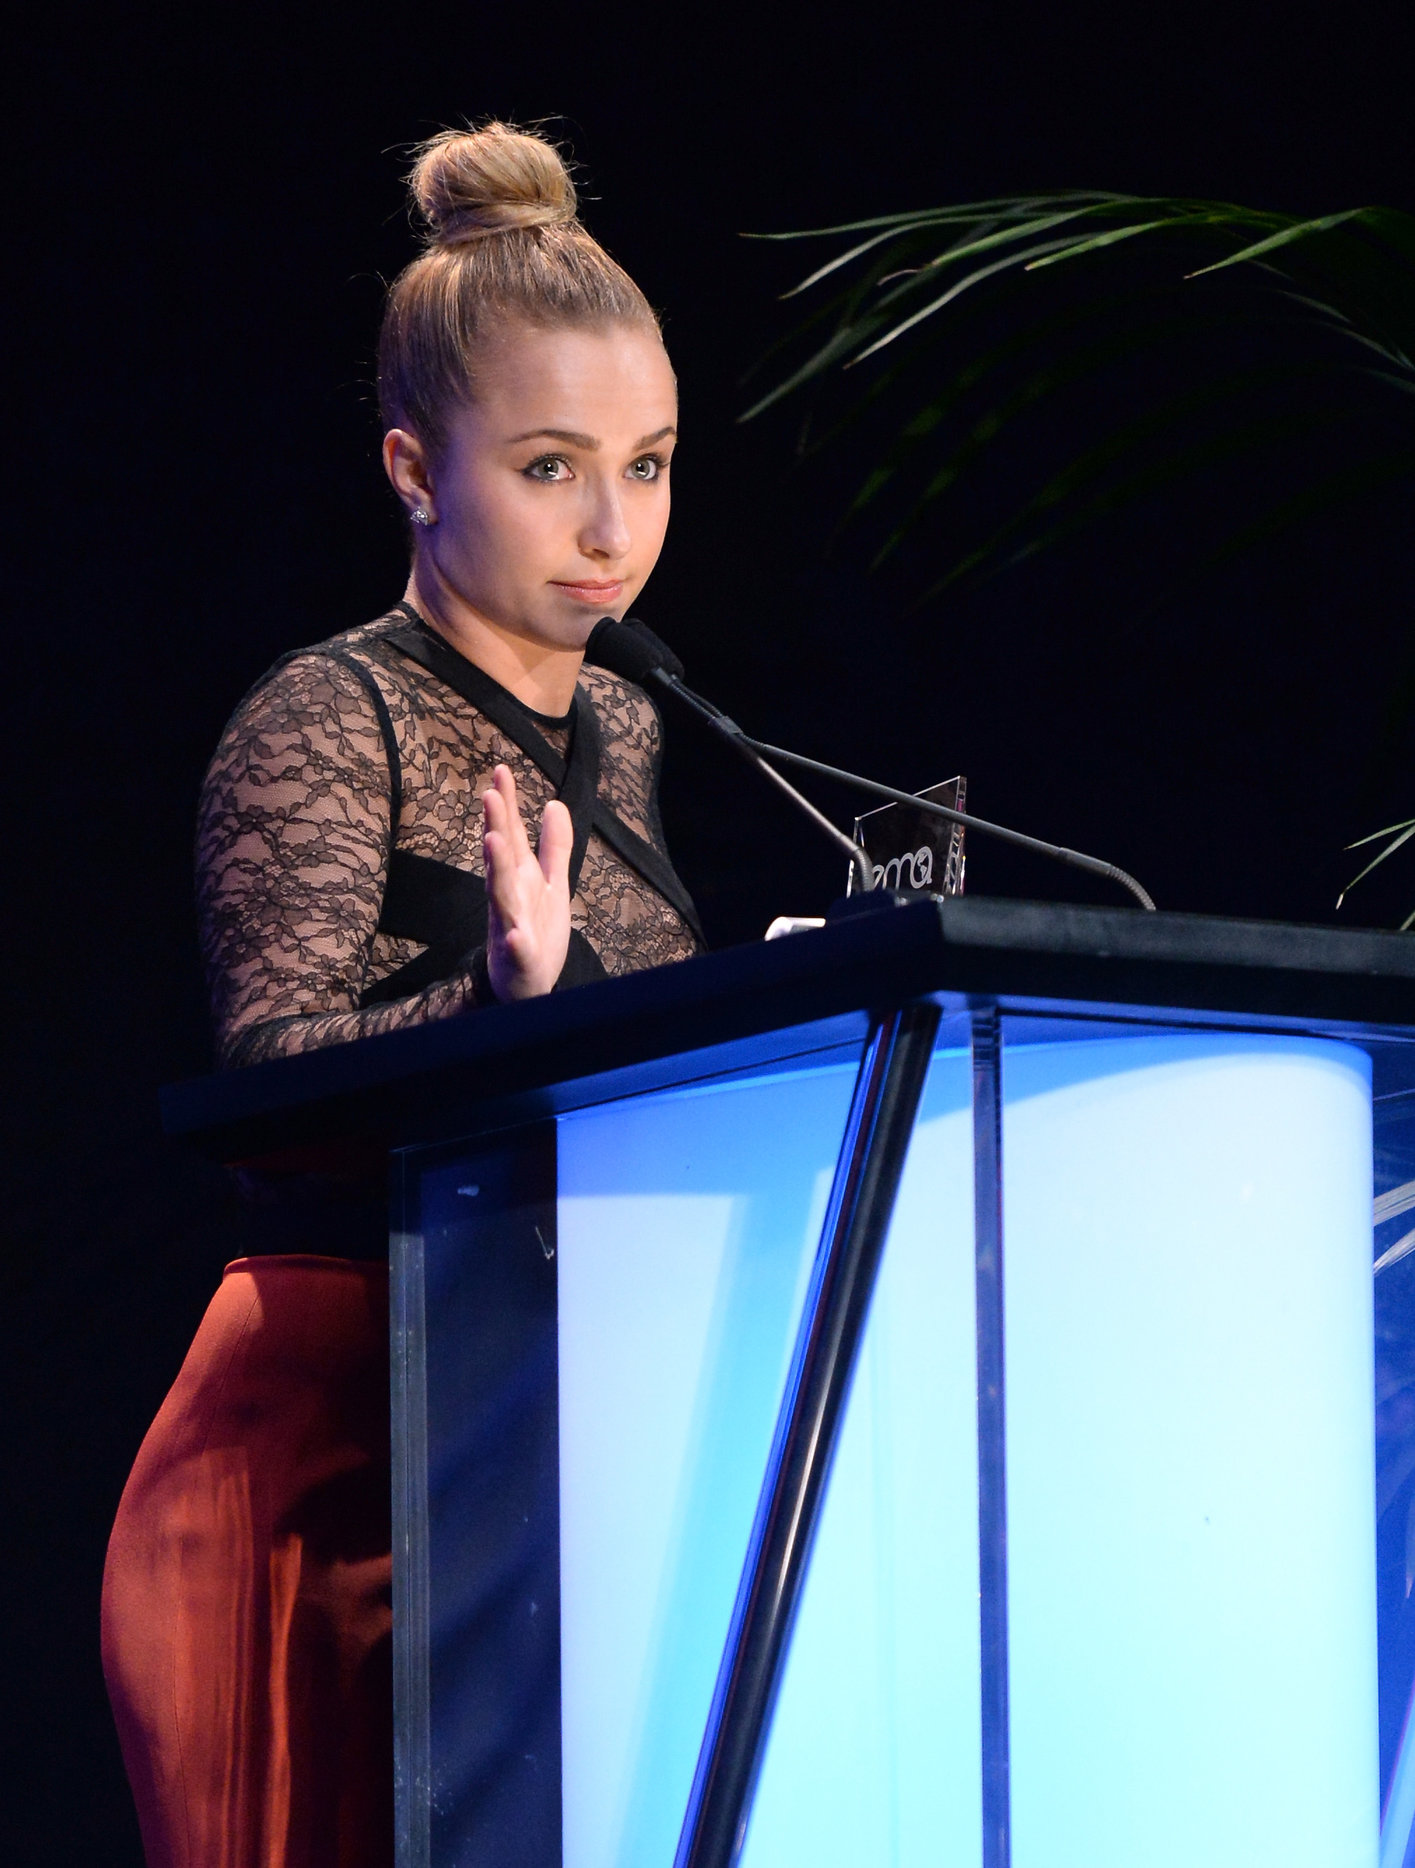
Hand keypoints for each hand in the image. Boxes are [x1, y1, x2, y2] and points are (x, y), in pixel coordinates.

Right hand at [481, 765, 572, 1001]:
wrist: (525, 982)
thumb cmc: (535, 928)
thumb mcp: (552, 882)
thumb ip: (554, 846)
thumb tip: (554, 803)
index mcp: (518, 876)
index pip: (510, 835)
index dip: (507, 804)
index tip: (501, 771)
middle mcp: (509, 895)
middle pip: (502, 857)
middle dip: (495, 826)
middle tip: (491, 795)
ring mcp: (510, 925)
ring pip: (501, 895)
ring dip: (496, 869)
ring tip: (492, 842)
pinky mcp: (518, 957)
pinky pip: (515, 949)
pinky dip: (514, 942)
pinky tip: (515, 935)